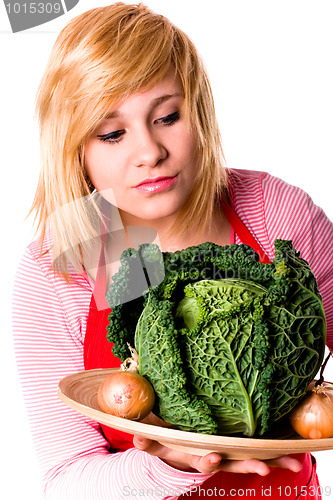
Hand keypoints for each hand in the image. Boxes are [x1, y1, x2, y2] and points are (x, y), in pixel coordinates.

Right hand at [133, 436, 302, 475]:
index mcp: (196, 454)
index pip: (201, 458)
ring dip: (269, 461)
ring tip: (289, 463)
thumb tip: (137, 437)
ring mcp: (229, 453)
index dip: (207, 459)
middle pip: (233, 463)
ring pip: (250, 458)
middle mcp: (216, 456)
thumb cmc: (171, 442)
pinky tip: (292, 454)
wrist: (184, 450)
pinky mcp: (238, 448)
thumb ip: (148, 440)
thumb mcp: (157, 442)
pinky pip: (258, 451)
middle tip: (263, 468)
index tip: (214, 457)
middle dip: (247, 465)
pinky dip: (274, 454)